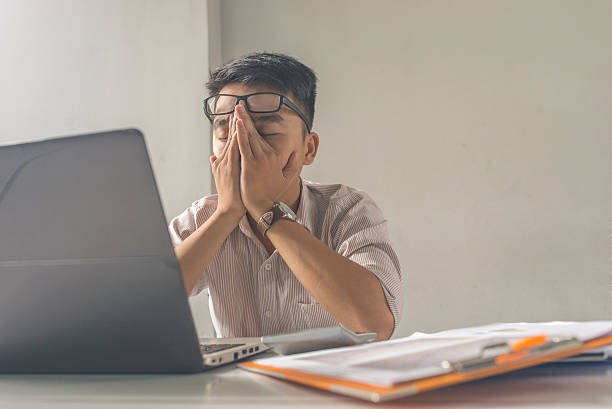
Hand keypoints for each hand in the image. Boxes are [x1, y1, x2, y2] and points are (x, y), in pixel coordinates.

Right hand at [209, 112, 246, 220]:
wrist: (230, 209)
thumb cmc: (230, 195)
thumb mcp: (221, 178)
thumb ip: (216, 166)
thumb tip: (212, 156)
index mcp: (225, 161)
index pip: (231, 140)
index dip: (234, 127)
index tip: (238, 114)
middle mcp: (225, 159)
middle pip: (232, 136)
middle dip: (235, 120)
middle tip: (239, 105)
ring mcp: (227, 163)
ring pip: (233, 140)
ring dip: (236, 125)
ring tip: (239, 111)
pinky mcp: (231, 168)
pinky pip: (235, 149)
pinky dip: (237, 138)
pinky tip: (239, 129)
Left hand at [234, 103, 299, 218]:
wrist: (266, 207)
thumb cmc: (274, 194)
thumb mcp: (287, 178)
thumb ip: (292, 164)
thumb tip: (297, 154)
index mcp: (272, 156)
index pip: (259, 136)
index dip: (252, 125)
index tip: (246, 114)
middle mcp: (266, 155)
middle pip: (254, 132)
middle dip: (246, 117)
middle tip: (239, 105)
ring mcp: (258, 160)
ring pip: (249, 136)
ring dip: (243, 121)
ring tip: (237, 109)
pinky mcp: (250, 165)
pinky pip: (244, 146)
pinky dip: (241, 134)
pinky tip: (238, 124)